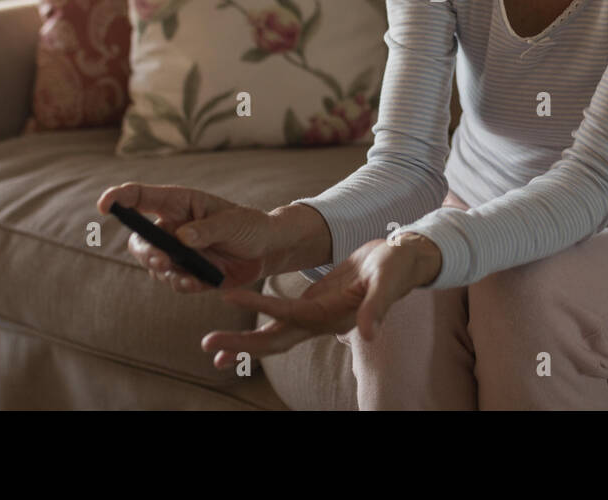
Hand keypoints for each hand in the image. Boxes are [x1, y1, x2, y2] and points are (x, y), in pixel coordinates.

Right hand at [97, 182, 280, 293]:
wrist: (267, 250)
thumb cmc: (249, 225)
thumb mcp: (233, 223)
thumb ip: (208, 230)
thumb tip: (181, 238)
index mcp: (179, 203)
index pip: (141, 197)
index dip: (119, 198)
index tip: (104, 206)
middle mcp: (172, 227)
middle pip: (140, 240)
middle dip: (146, 253)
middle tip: (162, 261)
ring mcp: (177, 251)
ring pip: (154, 265)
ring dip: (164, 272)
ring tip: (185, 277)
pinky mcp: (187, 272)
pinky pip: (173, 281)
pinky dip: (181, 284)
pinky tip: (196, 283)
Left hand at [200, 233, 442, 368]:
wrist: (401, 262)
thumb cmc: (395, 268)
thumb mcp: (386, 282)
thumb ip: (377, 307)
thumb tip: (369, 334)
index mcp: (332, 314)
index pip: (289, 314)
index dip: (260, 306)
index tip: (230, 295)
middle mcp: (319, 321)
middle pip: (274, 339)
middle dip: (241, 343)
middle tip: (206, 344)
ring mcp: (314, 316)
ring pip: (273, 335)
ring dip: (243, 342)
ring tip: (211, 346)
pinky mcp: (311, 306)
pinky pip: (278, 321)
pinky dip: (257, 325)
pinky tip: (238, 325)